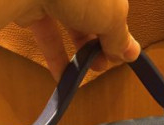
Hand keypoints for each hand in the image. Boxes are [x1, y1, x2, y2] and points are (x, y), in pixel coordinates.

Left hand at [15, 0, 140, 79]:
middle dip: (99, 43)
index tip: (120, 55)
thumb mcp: (112, 17)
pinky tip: (64, 77)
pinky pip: (48, 34)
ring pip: (70, 23)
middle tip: (103, 64)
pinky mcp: (31, 6)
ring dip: (80, 51)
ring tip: (88, 71)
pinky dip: (56, 56)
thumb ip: (120, 37)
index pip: (114, 6)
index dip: (118, 30)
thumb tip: (131, 53)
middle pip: (93, 14)